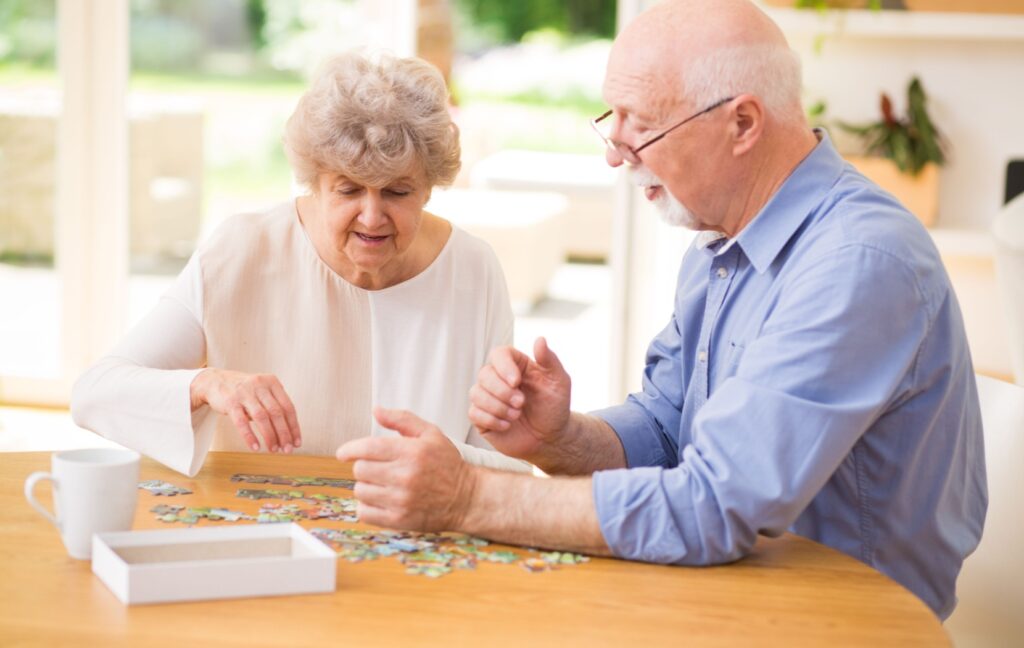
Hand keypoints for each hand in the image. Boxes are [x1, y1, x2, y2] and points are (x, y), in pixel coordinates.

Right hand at [189, 368, 300, 452]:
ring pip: (262, 417)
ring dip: (270, 436)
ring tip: (273, 449)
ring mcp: (244, 393)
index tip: (296, 442)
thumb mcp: (262, 392)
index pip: (288, 407)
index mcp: (272, 382)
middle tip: (287, 449)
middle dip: (284, 434)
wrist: (214, 381)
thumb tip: (287, 434)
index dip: (294, 426)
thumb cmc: (243, 391)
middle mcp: (260, 385)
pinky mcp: (230, 402)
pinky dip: (250, 436)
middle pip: (277, 413)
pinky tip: (255, 447)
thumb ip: (274, 406)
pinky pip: (241, 421)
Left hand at [336, 408, 475, 530]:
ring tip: (382, 484)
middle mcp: (405, 476)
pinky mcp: (399, 520)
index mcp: (412, 452)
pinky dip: (367, 506)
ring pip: (361, 491)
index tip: (343, 453)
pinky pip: (365, 513)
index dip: (350, 449)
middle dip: (364, 466)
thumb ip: (402, 419)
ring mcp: (402, 501)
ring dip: (367, 486)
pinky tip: (380, 500)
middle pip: (360, 470)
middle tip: (377, 467)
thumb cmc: (447, 464)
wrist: (466, 498)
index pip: (368, 448)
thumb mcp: (430, 433)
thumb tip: (376, 410)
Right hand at [468, 337, 570, 460]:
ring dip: (498, 407)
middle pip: (484, 374)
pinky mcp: (481, 417)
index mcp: (516, 365)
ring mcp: (488, 398)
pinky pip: (474, 413)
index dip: (503, 366)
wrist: (550, 438)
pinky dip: (491, 420)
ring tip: (516, 416)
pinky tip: (507, 426)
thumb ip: (550, 360)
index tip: (516, 381)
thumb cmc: (554, 407)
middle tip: (521, 403)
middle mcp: (498, 379)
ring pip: (476, 394)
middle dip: (502, 392)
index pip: (498, 354)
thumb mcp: (559, 382)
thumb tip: (540, 340)